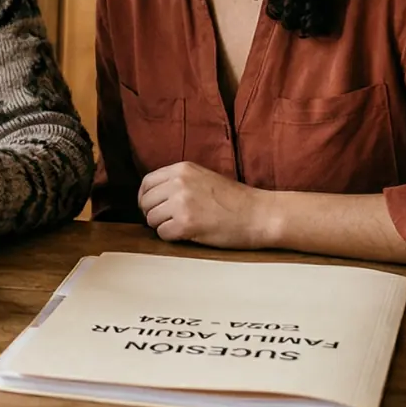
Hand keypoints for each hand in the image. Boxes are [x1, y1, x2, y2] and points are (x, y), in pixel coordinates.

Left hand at [137, 161, 272, 248]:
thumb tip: (153, 196)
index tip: (154, 208)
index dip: (146, 199)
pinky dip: (173, 238)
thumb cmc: (235, 200)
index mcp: (181, 169)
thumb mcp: (203, 177)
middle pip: (145, 202)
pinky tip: (189, 235)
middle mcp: (178, 182)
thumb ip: (178, 182)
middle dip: (154, 214)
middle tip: (170, 222)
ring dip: (163, 227)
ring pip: (151, 219)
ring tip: (184, 227)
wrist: (260, 214)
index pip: (146, 183)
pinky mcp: (186, 224)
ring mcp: (181, 203)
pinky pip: (163, 234)